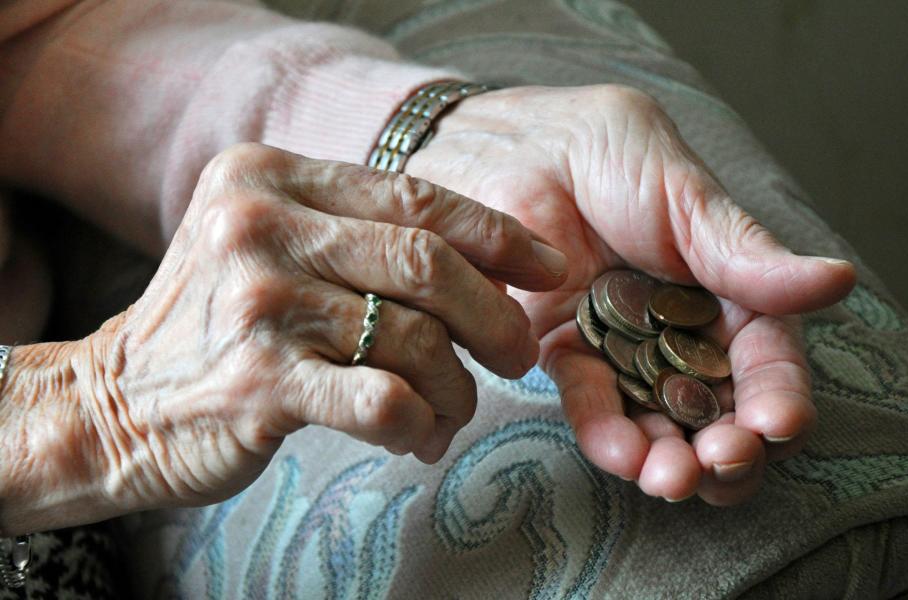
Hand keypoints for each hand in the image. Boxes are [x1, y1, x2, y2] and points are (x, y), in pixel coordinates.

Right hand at [1, 144, 567, 532]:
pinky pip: (384, 400)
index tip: (548, 267)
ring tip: (450, 409)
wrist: (116, 402)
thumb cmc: (221, 325)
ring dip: (456, 386)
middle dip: (496, 315)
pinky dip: (420, 422)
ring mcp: (257, 304)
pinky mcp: (258, 383)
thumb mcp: (274, 245)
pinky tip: (415, 434)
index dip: (497, 233)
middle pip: (428, 262)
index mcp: (271, 176)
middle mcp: (259, 225)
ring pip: (417, 339)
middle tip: (518, 355)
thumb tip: (492, 263)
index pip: (415, 196)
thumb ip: (360, 234)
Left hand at [405, 85, 856, 504]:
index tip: (777, 423)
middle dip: (727, 447)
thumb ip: (745, 252)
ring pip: (658, 420)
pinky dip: (607, 433)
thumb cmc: (605, 153)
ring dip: (670, 458)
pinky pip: (591, 403)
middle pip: (718, 407)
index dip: (778, 395)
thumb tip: (837, 281)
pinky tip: (622, 453)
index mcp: (726, 290)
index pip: (765, 357)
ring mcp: (623, 349)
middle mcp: (681, 330)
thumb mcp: (683, 194)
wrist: (512, 147)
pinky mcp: (566, 355)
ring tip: (670, 478)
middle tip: (722, 462)